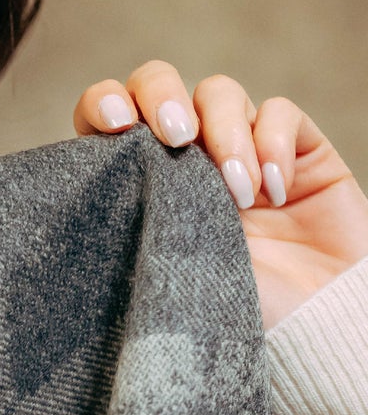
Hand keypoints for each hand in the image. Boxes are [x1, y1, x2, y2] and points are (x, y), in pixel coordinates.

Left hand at [73, 61, 367, 330]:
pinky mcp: (296, 150)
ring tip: (240, 195)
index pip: (106, 118)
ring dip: (226, 134)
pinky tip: (276, 191)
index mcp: (141, 184)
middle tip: (176, 138)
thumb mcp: (165, 269)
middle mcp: (186, 160)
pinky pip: (279, 112)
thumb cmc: (229, 314)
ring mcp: (241, 150)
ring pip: (219, 93)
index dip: (103, 103)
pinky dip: (274, 142)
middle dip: (163, 96)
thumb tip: (104, 168)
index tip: (112, 124)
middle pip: (158, 84)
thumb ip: (136, 216)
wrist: (311, 331)